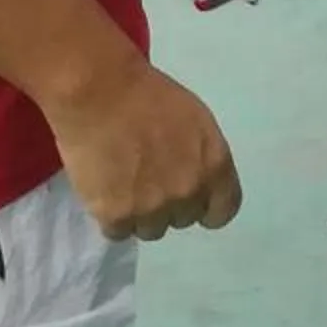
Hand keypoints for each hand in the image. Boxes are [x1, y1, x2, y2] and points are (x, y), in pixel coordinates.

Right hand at [43, 60, 241, 241]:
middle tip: (147, 180)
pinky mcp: (117, 216)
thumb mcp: (197, 122)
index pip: (224, 210)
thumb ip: (202, 157)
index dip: (207, 207)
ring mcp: (153, 207)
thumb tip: (197, 179)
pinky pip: (119, 231)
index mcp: (215, 165)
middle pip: (183, 219)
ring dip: (139, 214)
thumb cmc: (150, 97)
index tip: (193, 201)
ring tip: (123, 184)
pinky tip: (105, 189)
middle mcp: (189, 191)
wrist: (102, 94)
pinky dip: (111, 216)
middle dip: (168, 205)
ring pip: (150, 229)